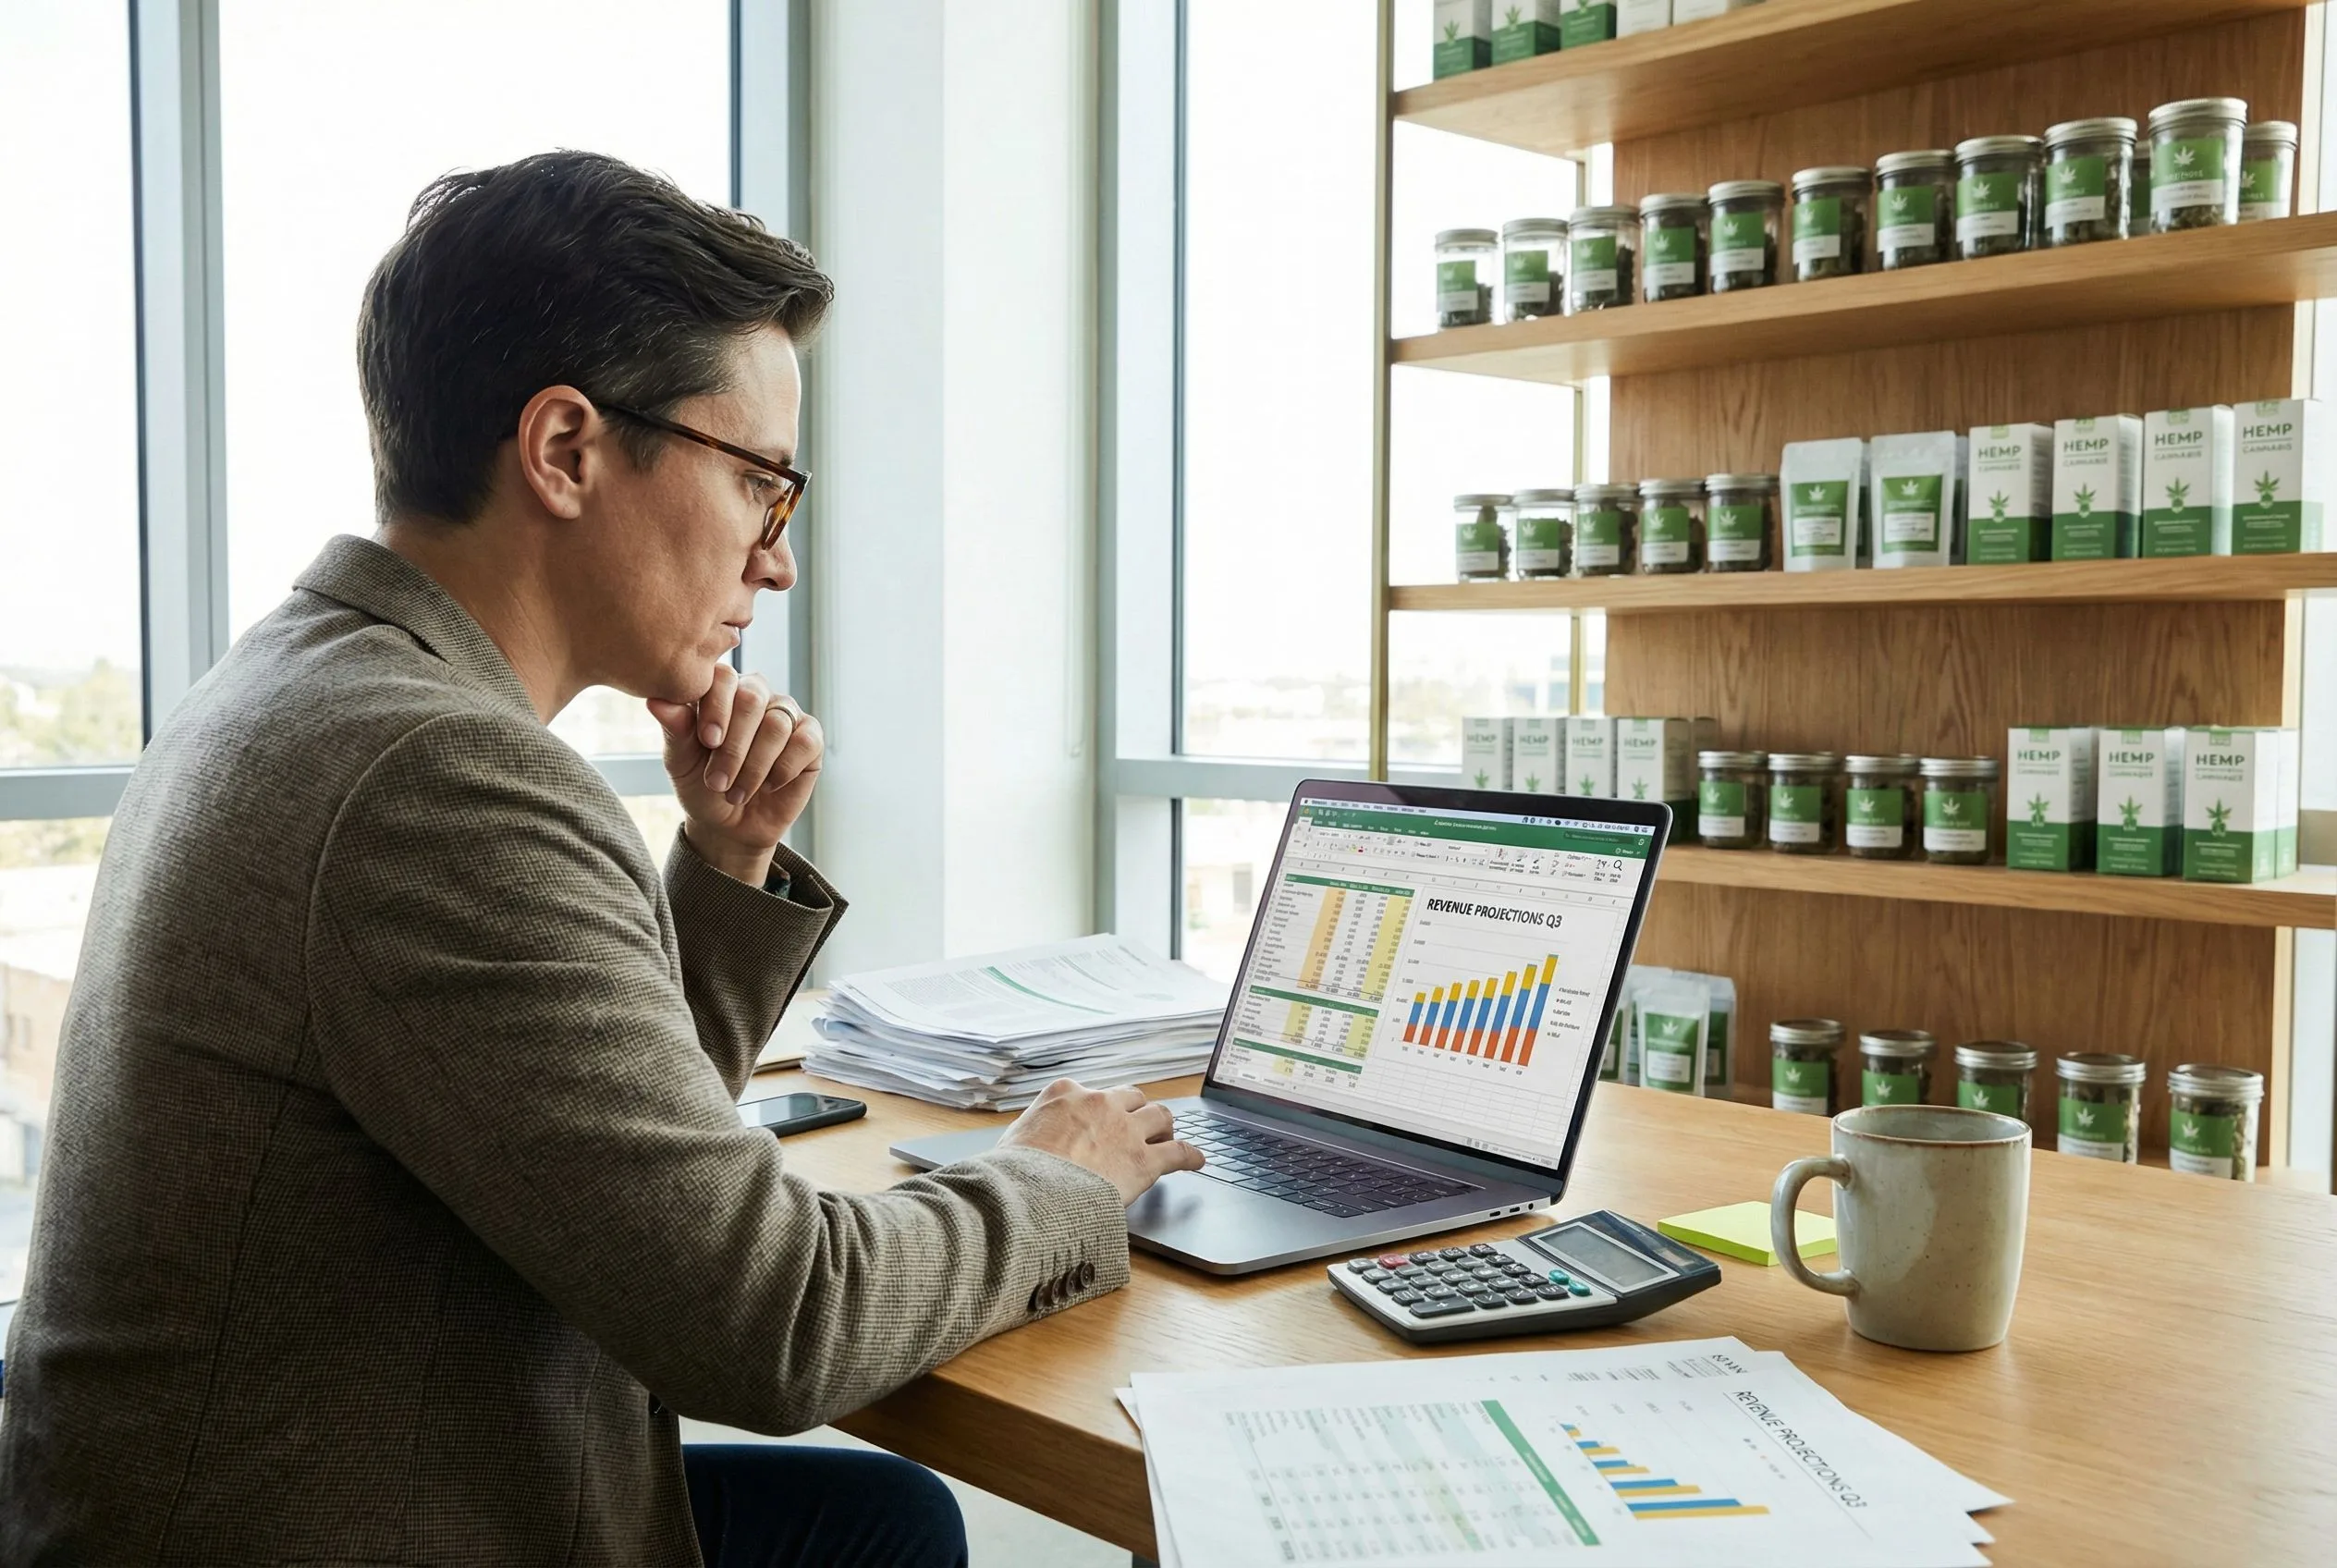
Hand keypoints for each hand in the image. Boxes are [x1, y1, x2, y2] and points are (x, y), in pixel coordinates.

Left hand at [646, 667, 822, 885]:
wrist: (728, 826)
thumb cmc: (700, 786)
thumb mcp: (681, 761)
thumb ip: (675, 729)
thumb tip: (656, 701)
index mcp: (722, 691)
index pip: (724, 677)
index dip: (717, 707)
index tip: (707, 742)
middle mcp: (756, 695)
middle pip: (752, 698)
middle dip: (734, 746)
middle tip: (717, 781)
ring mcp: (786, 714)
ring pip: (777, 724)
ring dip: (755, 766)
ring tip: (737, 792)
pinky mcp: (810, 738)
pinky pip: (805, 742)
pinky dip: (784, 769)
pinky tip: (769, 785)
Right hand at [995, 1080, 1204, 1207]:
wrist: (1030, 1194)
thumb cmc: (1013, 1173)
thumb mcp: (1013, 1138)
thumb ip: (1033, 1131)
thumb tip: (1030, 1144)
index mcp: (1065, 1093)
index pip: (1090, 1093)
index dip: (1099, 1109)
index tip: (1100, 1120)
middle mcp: (1099, 1103)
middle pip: (1131, 1097)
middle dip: (1136, 1111)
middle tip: (1139, 1126)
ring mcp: (1125, 1130)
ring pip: (1160, 1115)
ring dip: (1164, 1126)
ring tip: (1167, 1137)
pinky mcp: (1145, 1160)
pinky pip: (1178, 1152)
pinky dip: (1190, 1155)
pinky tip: (1198, 1160)